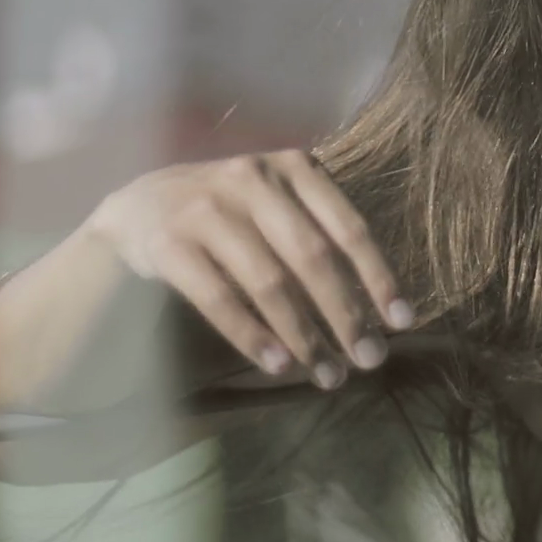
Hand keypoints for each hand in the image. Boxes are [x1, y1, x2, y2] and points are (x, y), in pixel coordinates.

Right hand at [82, 149, 413, 390]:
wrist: (139, 206)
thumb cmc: (231, 211)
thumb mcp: (278, 202)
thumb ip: (320, 233)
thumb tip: (378, 305)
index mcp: (293, 167)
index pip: (348, 227)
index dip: (378, 277)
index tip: (402, 323)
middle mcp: (253, 180)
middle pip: (312, 257)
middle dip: (347, 314)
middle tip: (370, 360)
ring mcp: (208, 209)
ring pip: (269, 282)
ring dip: (304, 336)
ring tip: (328, 374)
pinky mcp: (170, 244)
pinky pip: (219, 299)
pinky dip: (252, 336)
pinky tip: (278, 365)